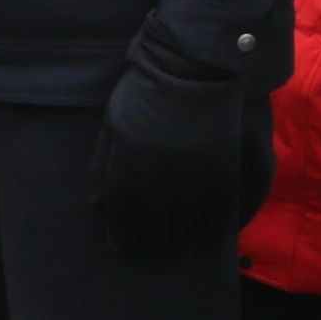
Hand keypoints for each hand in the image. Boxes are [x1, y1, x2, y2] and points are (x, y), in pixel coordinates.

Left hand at [90, 61, 270, 263]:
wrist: (192, 69)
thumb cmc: (144, 94)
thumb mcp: (111, 128)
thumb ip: (102, 170)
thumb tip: (97, 209)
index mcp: (128, 177)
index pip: (124, 232)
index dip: (124, 246)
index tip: (124, 248)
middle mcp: (160, 191)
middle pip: (155, 243)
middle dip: (150, 250)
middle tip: (151, 250)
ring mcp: (195, 188)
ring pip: (187, 237)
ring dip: (179, 243)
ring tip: (175, 242)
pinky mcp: (224, 182)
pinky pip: (217, 224)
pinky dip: (208, 234)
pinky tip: (201, 233)